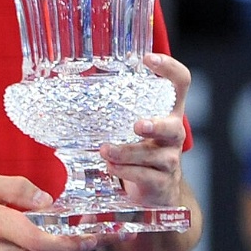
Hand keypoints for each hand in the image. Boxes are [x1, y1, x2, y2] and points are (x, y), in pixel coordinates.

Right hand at [0, 174, 102, 250]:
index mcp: (0, 228)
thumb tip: (47, 199)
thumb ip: (16, 187)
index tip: (98, 230)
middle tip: (104, 230)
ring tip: (83, 232)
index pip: (48, 239)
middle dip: (84, 241)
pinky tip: (48, 242)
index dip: (77, 237)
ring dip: (68, 248)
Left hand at [99, 53, 189, 208]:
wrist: (156, 192)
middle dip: (156, 125)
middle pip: (174, 126)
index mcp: (167, 112)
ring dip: (127, 152)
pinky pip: (144, 176)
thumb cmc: (139, 150)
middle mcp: (173, 134)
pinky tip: (110, 167)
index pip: (180, 84)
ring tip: (105, 151)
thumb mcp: (131, 125)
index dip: (170, 69)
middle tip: (137, 125)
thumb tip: (70, 84)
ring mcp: (169, 159)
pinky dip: (125, 171)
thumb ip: (116, 107)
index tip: (148, 58)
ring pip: (152, 155)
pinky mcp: (160, 182)